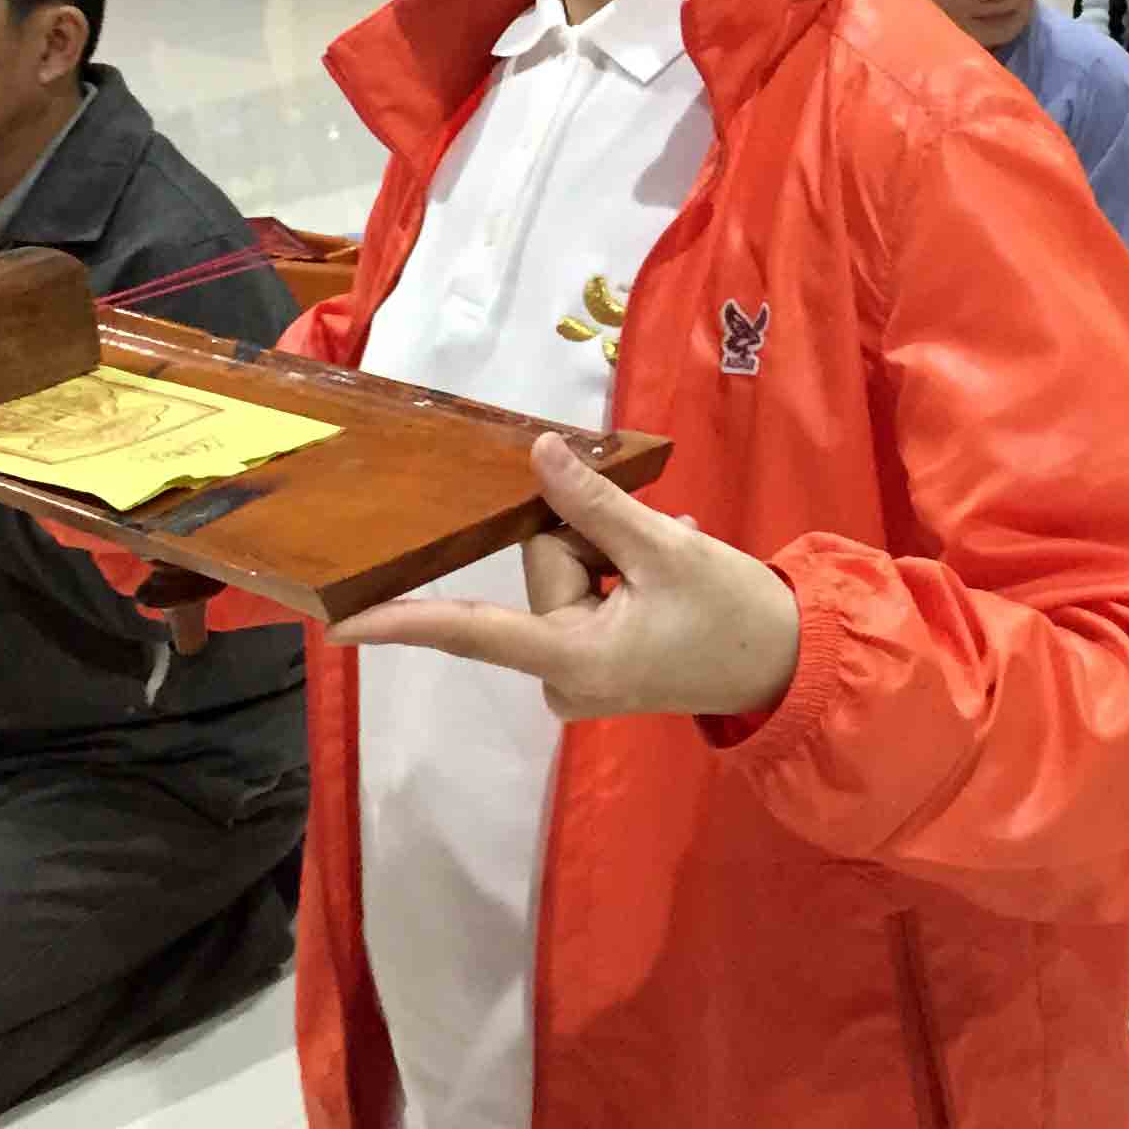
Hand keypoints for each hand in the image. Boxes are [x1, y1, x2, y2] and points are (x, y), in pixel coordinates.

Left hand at [326, 434, 798, 722]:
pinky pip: (583, 593)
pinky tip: (664, 572)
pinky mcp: (593, 667)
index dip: (402, 622)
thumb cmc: (733, 613)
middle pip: (543, 569)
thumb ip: (595, 503)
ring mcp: (575, 675)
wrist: (790, 664)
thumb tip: (538, 452)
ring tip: (668, 561)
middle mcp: (560, 677)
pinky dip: (620, 571)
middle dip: (592, 542)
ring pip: (564, 576)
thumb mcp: (666, 548)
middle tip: (655, 548)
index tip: (338, 622)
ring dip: (612, 554)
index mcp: (571, 658)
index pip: (471, 630)